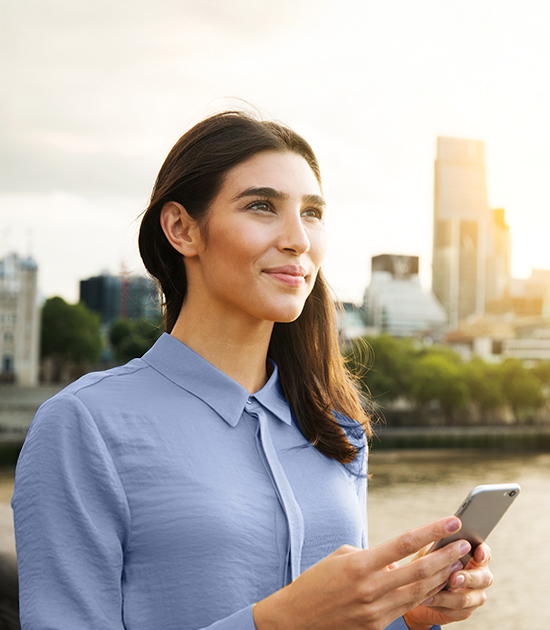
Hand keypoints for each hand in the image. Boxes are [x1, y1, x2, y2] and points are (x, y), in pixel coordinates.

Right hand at [253, 516, 471, 629]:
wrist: (298, 618)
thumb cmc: (318, 580)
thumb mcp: (342, 557)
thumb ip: (374, 557)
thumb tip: (398, 561)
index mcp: (360, 564)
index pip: (404, 544)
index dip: (431, 532)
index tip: (452, 522)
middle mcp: (371, 588)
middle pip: (419, 570)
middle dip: (446, 555)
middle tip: (466, 543)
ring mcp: (376, 610)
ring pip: (419, 591)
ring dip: (443, 576)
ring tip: (459, 561)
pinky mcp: (377, 626)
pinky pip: (407, 606)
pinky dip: (425, 593)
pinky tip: (438, 582)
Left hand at [403, 543, 492, 629]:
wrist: (419, 587)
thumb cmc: (428, 561)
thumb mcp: (431, 550)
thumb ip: (438, 546)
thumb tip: (439, 535)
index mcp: (475, 557)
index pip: (485, 554)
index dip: (483, 553)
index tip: (478, 552)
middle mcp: (481, 576)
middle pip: (483, 578)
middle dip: (467, 578)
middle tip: (453, 578)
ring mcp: (475, 596)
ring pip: (466, 598)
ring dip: (448, 596)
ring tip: (431, 592)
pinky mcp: (465, 612)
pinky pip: (454, 611)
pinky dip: (438, 605)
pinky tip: (426, 600)